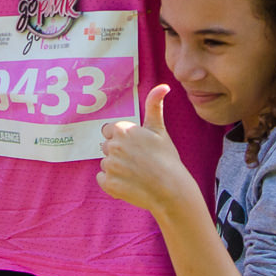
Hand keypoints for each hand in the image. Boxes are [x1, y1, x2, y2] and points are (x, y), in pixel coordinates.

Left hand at [96, 85, 199, 213]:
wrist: (172, 190)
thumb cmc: (167, 159)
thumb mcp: (160, 130)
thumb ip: (154, 105)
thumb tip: (163, 85)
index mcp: (122, 130)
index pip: (109, 130)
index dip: (123, 139)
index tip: (136, 147)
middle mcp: (112, 145)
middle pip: (106, 147)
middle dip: (119, 153)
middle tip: (138, 161)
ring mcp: (109, 165)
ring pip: (106, 164)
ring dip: (116, 169)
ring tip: (136, 174)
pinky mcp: (108, 183)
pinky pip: (103, 180)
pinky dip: (113, 183)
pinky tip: (129, 184)